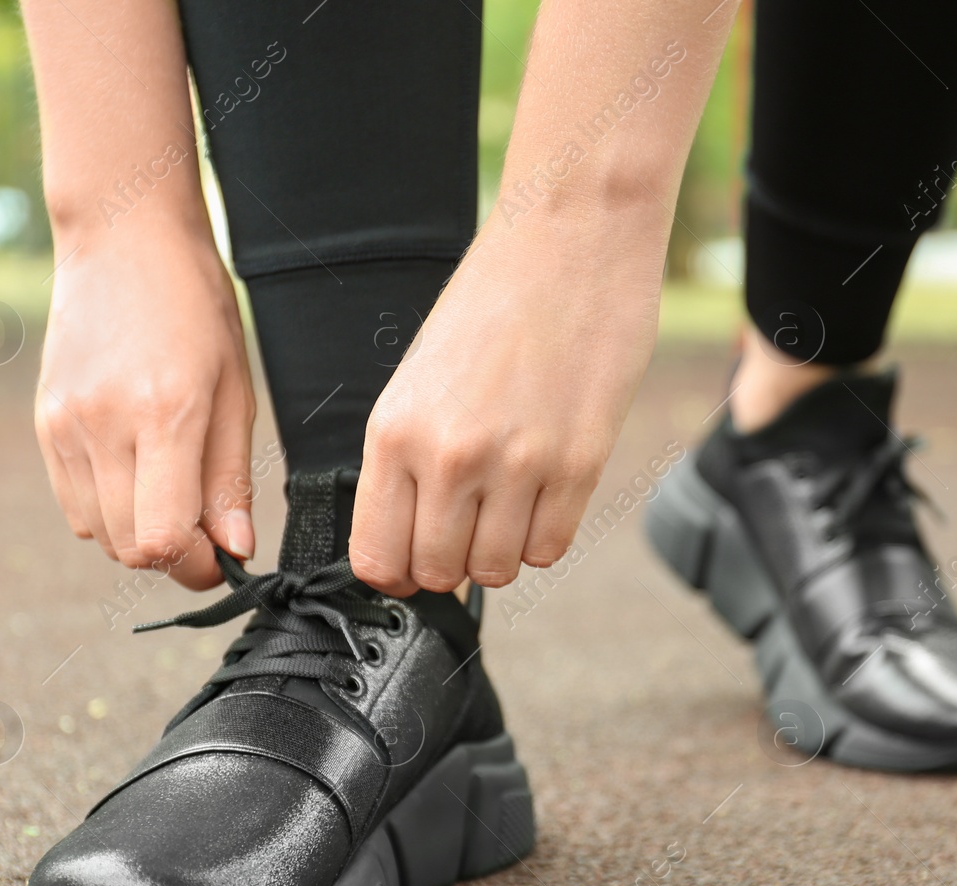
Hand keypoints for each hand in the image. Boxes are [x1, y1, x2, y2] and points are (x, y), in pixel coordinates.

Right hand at [34, 226, 255, 589]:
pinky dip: (108, 508)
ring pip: (98, 533)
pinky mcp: (45, 423)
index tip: (223, 554)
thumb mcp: (236, 391)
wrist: (123, 240)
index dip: (196, 566)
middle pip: (129, 548)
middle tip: (204, 526)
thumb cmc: (196, 308)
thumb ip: (231, 478)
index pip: (162, 540)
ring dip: (139, 533)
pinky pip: (73, 504)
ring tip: (172, 488)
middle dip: (173, 555)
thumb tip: (236, 549)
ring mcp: (65, 426)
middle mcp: (104, 426)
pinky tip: (136, 469)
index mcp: (165, 416)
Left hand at [350, 206, 667, 594]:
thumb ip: (408, 461)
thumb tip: (412, 540)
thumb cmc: (492, 302)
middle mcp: (450, 456)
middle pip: (436, 572)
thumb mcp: (419, 378)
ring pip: (495, 571)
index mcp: (394, 431)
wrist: (569, 241)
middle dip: (448, 563)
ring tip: (508, 506)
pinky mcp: (579, 464)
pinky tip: (544, 495)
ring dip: (499, 552)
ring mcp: (518, 463)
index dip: (393, 572)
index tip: (409, 563)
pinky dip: (544, 536)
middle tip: (465, 528)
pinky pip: (550, 549)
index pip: (377, 557)